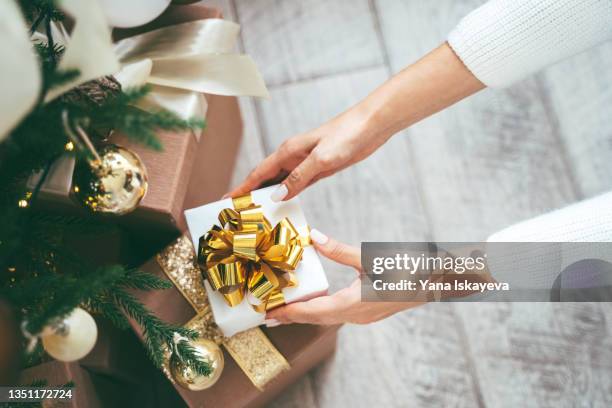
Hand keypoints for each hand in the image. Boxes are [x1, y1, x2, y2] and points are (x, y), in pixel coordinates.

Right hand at [226, 108, 388, 201]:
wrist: (370, 126)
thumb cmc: (346, 135)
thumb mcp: (321, 159)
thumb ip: (298, 177)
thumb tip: (277, 195)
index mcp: (288, 151)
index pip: (258, 174)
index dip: (242, 188)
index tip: (226, 200)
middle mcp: (292, 157)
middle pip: (265, 179)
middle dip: (250, 194)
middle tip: (236, 211)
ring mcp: (305, 163)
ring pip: (280, 183)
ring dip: (268, 196)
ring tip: (255, 212)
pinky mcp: (318, 169)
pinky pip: (296, 185)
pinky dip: (287, 194)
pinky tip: (282, 203)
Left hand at [263, 230, 419, 325]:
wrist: (436, 281)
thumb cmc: (408, 269)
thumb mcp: (371, 257)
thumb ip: (339, 250)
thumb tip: (314, 238)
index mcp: (353, 304)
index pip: (313, 311)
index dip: (289, 312)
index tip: (269, 314)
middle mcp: (356, 315)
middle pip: (316, 318)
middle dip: (291, 317)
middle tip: (268, 314)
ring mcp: (363, 316)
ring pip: (326, 318)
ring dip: (305, 314)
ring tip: (285, 309)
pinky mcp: (368, 312)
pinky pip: (337, 315)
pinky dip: (320, 311)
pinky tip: (315, 303)